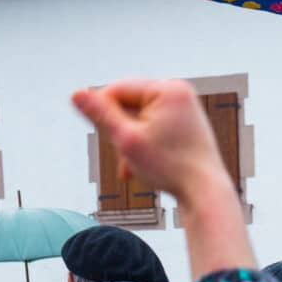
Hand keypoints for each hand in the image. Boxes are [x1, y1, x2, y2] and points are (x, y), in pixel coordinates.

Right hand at [72, 79, 250, 274]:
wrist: (206, 193)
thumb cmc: (170, 167)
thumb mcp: (126, 140)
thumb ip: (100, 115)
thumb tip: (75, 94)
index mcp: (168, 88)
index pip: (117, 90)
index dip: (106, 117)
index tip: (113, 142)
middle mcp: (180, 91)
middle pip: (128, 105)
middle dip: (121, 132)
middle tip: (127, 160)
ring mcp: (185, 107)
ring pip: (139, 120)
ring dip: (131, 143)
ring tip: (133, 168)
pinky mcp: (186, 123)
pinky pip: (154, 128)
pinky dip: (145, 145)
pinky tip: (141, 168)